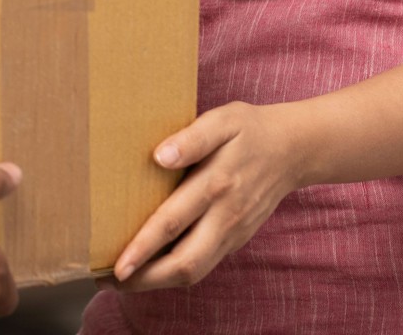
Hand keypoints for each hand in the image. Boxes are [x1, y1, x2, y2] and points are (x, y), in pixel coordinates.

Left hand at [109, 102, 308, 290]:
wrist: (294, 149)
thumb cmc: (249, 130)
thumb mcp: (221, 121)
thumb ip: (191, 138)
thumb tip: (160, 156)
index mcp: (215, 185)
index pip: (173, 223)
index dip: (143, 248)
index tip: (117, 265)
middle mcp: (225, 217)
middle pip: (185, 263)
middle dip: (145, 278)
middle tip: (108, 281)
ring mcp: (233, 233)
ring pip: (195, 271)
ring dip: (157, 281)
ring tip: (122, 280)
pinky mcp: (236, 239)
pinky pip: (204, 264)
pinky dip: (175, 272)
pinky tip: (151, 268)